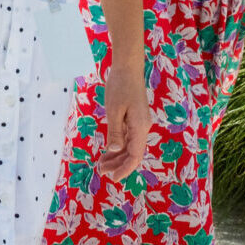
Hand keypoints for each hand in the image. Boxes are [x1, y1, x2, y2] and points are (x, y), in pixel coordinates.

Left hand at [95, 57, 151, 181]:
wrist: (128, 67)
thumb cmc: (120, 86)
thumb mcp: (114, 110)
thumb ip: (115, 132)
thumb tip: (115, 151)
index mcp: (140, 127)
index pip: (135, 156)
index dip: (125, 169)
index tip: (113, 178)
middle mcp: (142, 127)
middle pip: (133, 153)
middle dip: (118, 164)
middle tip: (101, 171)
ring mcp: (139, 123)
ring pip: (130, 146)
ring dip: (117, 156)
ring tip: (102, 163)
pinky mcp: (135, 118)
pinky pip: (127, 137)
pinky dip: (118, 145)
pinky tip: (108, 150)